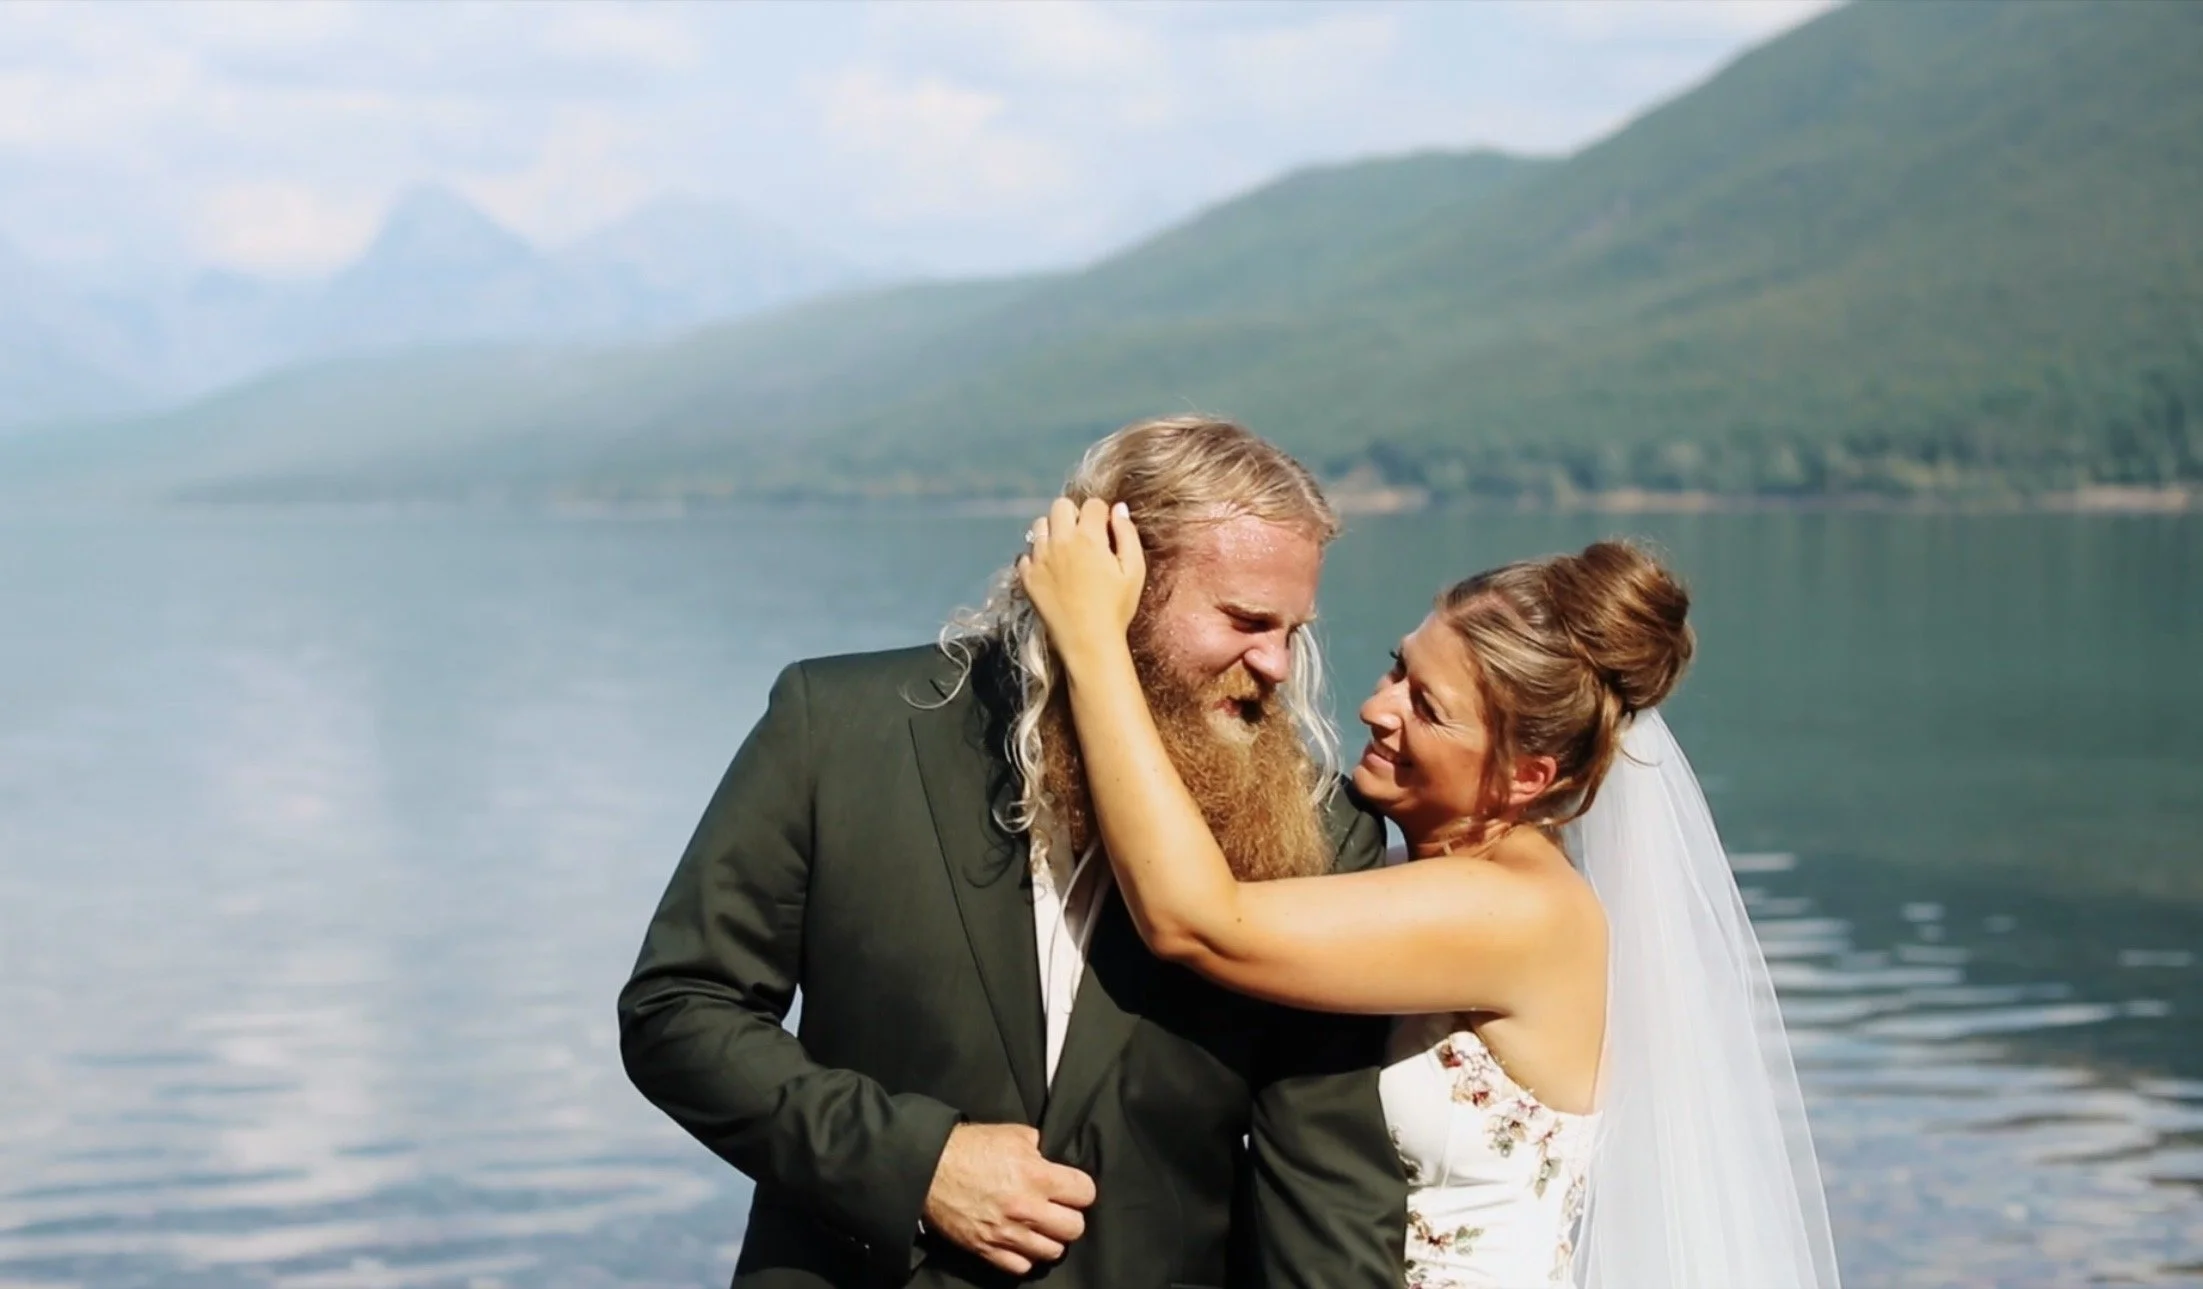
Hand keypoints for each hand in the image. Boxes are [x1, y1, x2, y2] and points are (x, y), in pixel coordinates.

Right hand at [921, 1122, 1096, 1274]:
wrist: (929, 1168)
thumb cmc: (970, 1147)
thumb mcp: (1013, 1134)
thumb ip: (1041, 1148)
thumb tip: (1056, 1158)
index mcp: (1037, 1175)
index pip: (1085, 1193)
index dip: (1080, 1189)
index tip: (1071, 1188)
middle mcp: (1027, 1208)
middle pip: (1075, 1228)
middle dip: (1070, 1216)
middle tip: (1057, 1208)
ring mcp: (1008, 1233)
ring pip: (1053, 1251)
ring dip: (1049, 1239)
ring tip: (1040, 1227)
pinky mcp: (988, 1249)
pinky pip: (1022, 1266)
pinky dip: (1025, 1256)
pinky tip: (1020, 1241)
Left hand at [1016, 496, 1145, 672]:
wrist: (1088, 642)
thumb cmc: (1116, 608)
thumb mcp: (1134, 570)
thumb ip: (1127, 534)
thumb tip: (1118, 509)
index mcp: (1089, 537)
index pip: (1092, 504)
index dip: (1102, 514)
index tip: (1105, 531)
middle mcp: (1060, 541)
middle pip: (1060, 506)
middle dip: (1074, 514)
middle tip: (1084, 537)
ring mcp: (1040, 558)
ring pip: (1040, 525)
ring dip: (1053, 531)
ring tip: (1065, 551)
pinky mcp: (1027, 576)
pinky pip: (1026, 553)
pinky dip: (1037, 556)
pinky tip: (1051, 570)